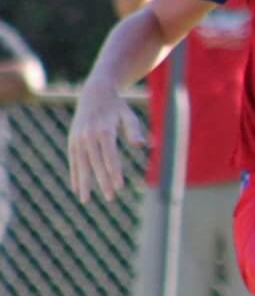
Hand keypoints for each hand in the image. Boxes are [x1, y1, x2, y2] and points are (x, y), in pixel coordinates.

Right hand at [67, 86, 145, 202]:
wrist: (95, 94)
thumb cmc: (117, 107)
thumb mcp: (129, 115)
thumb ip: (134, 129)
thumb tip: (141, 144)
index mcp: (104, 131)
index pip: (110, 156)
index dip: (114, 172)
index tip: (120, 187)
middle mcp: (88, 136)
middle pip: (95, 163)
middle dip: (102, 182)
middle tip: (110, 198)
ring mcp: (78, 139)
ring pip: (80, 164)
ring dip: (83, 183)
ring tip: (85, 201)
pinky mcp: (72, 141)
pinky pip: (73, 160)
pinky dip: (74, 174)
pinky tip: (76, 188)